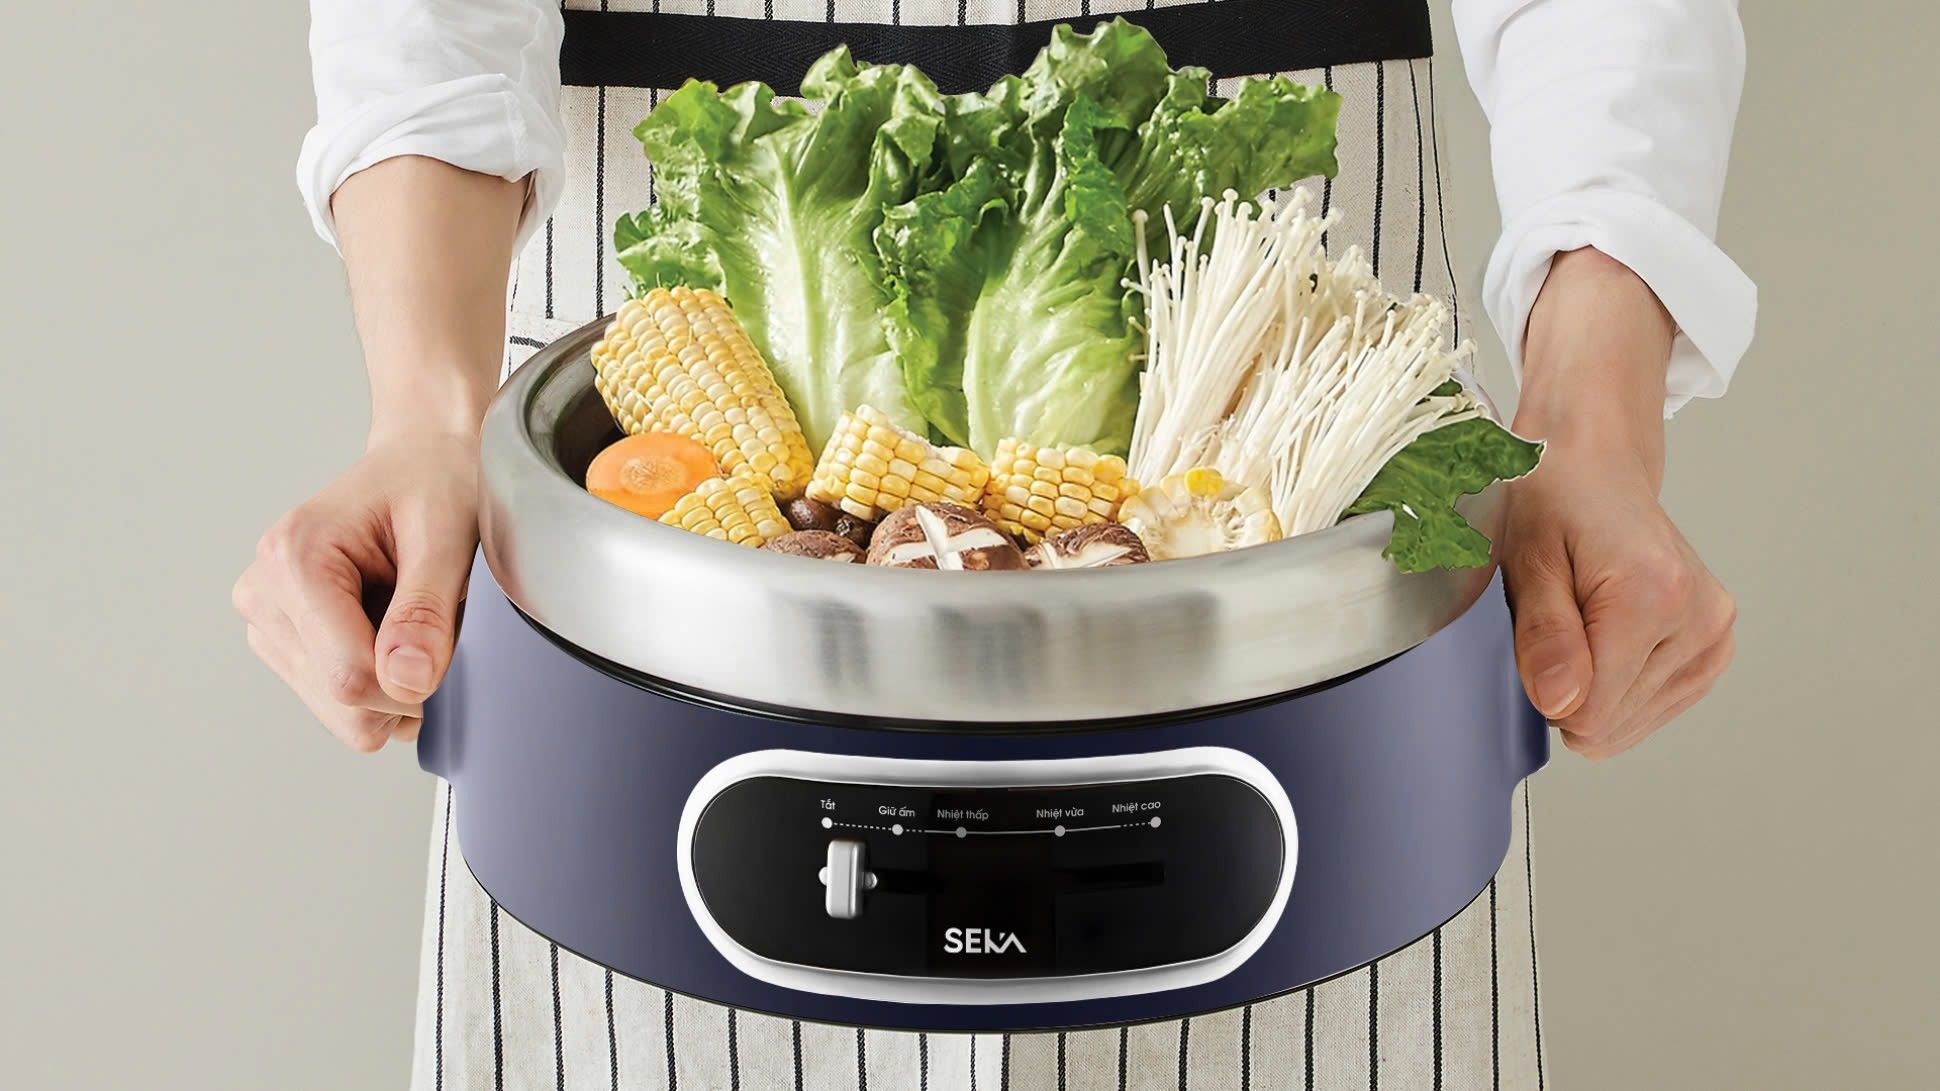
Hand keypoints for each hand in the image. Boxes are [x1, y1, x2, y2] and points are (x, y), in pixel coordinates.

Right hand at [233, 432, 478, 751]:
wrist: (422, 462)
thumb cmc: (433, 485)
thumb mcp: (447, 538)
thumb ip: (427, 612)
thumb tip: (407, 683)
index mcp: (293, 558)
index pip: (349, 677)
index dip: (411, 686)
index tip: (444, 649)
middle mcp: (263, 592)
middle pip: (340, 703)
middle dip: (401, 683)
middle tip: (427, 620)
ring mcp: (265, 620)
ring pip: (339, 711)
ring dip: (390, 678)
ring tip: (404, 612)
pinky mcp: (279, 640)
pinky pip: (337, 700)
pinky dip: (376, 677)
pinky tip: (386, 626)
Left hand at [1499, 249, 1736, 759]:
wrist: (1594, 464)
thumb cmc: (1555, 500)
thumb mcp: (1527, 561)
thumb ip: (1544, 637)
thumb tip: (1561, 705)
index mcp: (1655, 594)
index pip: (1592, 712)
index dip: (1549, 692)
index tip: (1539, 641)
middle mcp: (1701, 616)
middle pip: (1614, 722)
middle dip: (1571, 688)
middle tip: (1561, 621)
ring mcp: (1715, 631)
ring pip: (1635, 721)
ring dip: (1597, 686)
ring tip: (1586, 620)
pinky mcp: (1716, 643)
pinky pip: (1657, 703)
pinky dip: (1621, 686)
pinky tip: (1608, 638)